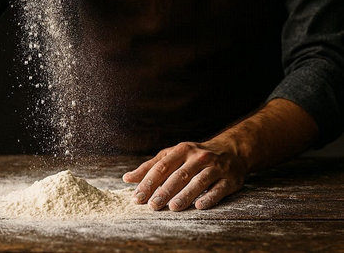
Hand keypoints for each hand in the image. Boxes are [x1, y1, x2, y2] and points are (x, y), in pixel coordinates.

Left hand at [123, 141, 247, 210]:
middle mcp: (197, 157)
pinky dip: (209, 197)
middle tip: (152, 206)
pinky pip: (218, 189)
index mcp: (182, 150)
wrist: (231, 150)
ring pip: (198, 181)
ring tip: (172, 207)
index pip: (162, 166)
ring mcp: (214, 167)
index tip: (137, 197)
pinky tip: (199, 206)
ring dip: (185, 194)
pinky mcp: (229, 179)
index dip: (149, 182)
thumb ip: (151, 166)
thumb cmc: (194, 155)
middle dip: (164, 190)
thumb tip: (127, 178)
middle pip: (179, 174)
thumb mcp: (173, 155)